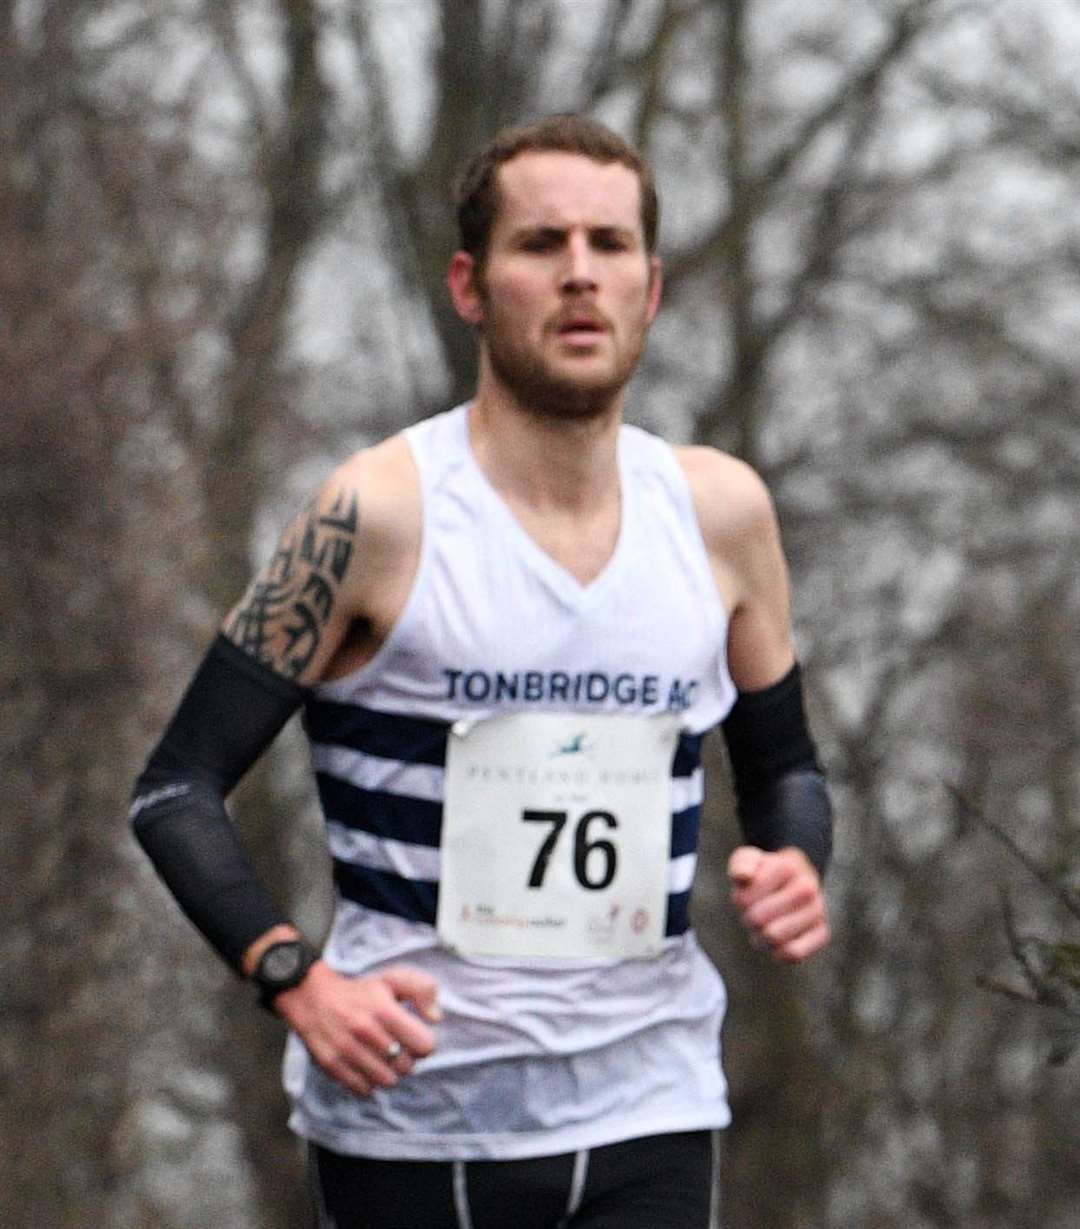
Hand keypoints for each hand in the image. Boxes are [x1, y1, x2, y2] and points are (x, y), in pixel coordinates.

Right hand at [274, 962, 440, 1096]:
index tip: (414, 1036)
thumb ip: (423, 990)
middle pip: (407, 1067)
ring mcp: (347, 1050)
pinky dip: (368, 1083)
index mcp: (384, 1009)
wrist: (313, 997)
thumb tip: (435, 1018)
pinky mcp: (332, 1066)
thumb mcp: (393, 979)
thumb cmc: (361, 991)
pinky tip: (365, 1065)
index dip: (423, 1043)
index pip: (424, 1045)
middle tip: (396, 1047)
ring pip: (387, 1082)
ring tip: (381, 1057)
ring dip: (388, 1072)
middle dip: (406, 1059)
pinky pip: (364, 1090)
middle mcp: (365, 1031)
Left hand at [727, 845, 829, 962]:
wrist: (793, 881)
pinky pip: (794, 953)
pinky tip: (775, 945)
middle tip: (752, 914)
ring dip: (760, 938)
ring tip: (762, 929)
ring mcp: (817, 911)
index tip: (745, 894)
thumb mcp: (748, 859)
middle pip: (758, 919)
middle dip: (749, 920)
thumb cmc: (764, 873)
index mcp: (787, 868)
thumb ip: (741, 864)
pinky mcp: (822, 933)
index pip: (745, 899)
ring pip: (775, 938)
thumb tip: (744, 877)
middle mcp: (807, 888)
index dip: (738, 901)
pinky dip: (779, 953)